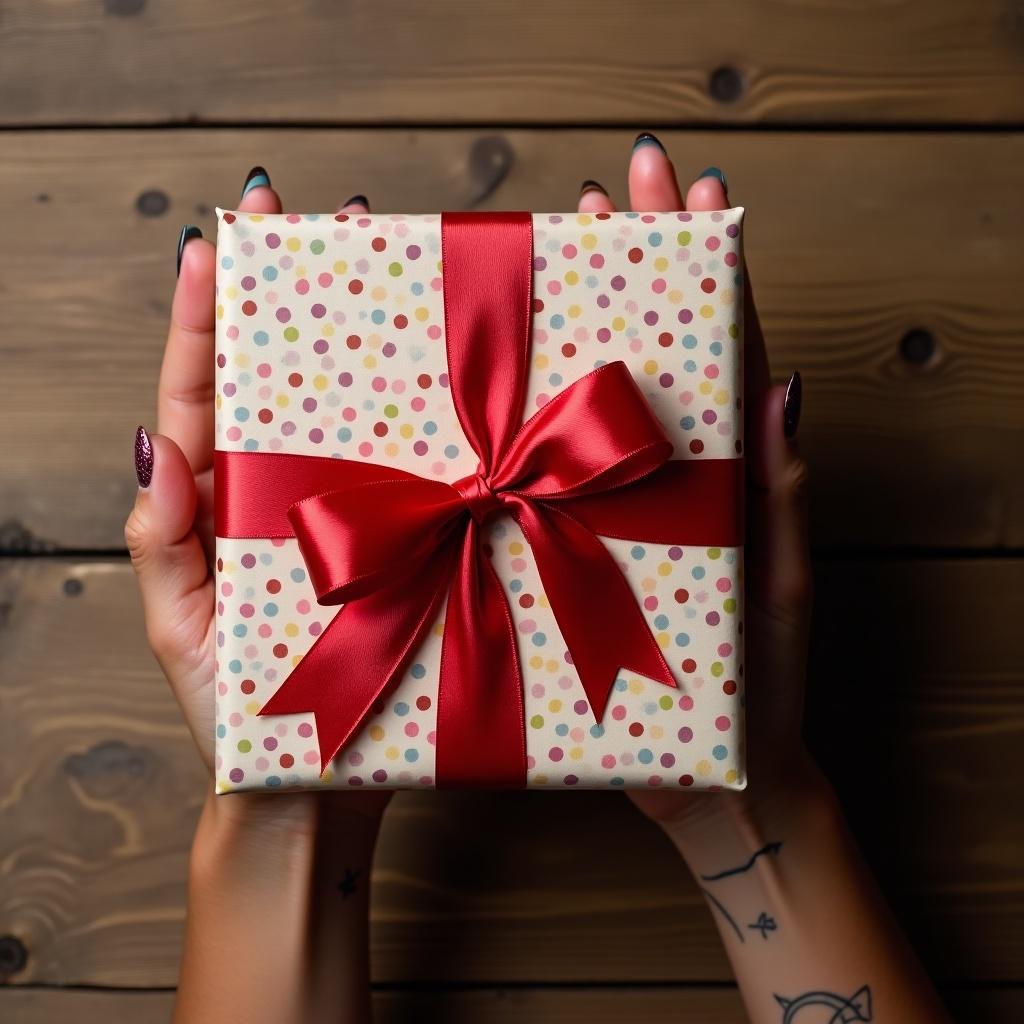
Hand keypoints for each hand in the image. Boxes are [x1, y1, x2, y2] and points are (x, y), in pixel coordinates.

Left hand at [124, 174, 388, 826]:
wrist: (312, 795)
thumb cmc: (238, 723)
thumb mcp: (184, 635)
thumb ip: (164, 545)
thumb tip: (152, 445)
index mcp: (223, 508)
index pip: (207, 396)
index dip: (207, 317)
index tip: (216, 240)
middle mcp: (289, 498)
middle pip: (290, 384)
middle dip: (302, 299)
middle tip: (327, 222)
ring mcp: (351, 519)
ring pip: (358, 418)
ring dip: (373, 345)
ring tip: (390, 273)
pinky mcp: (405, 549)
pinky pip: (413, 479)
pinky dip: (427, 426)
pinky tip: (450, 384)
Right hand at [577, 136, 817, 834]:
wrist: (711, 778)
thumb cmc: (762, 694)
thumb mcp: (776, 595)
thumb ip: (781, 504)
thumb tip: (790, 391)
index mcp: (729, 472)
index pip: (725, 346)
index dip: (708, 263)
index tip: (685, 189)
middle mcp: (667, 475)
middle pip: (652, 353)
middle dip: (633, 262)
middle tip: (608, 191)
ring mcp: (613, 508)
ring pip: (591, 405)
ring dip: (574, 325)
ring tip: (553, 254)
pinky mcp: (569, 550)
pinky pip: (541, 479)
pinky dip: (520, 423)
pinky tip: (489, 385)